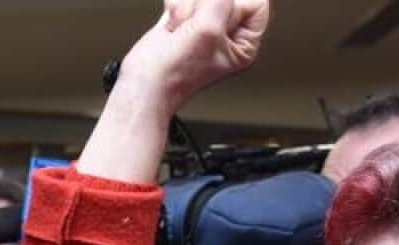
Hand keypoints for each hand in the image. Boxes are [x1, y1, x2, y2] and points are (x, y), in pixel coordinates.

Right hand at [119, 0, 269, 113]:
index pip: (255, 2)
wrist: (143, 82)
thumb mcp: (208, 30)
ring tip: (180, 31)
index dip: (233, 5)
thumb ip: (223, 0)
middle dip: (204, 7)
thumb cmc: (173, 73)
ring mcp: (204, 24)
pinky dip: (175, 6)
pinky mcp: (183, 18)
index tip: (214, 19)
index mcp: (244, 43)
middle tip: (193, 30)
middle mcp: (226, 34)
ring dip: (186, 8)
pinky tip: (172, 26)